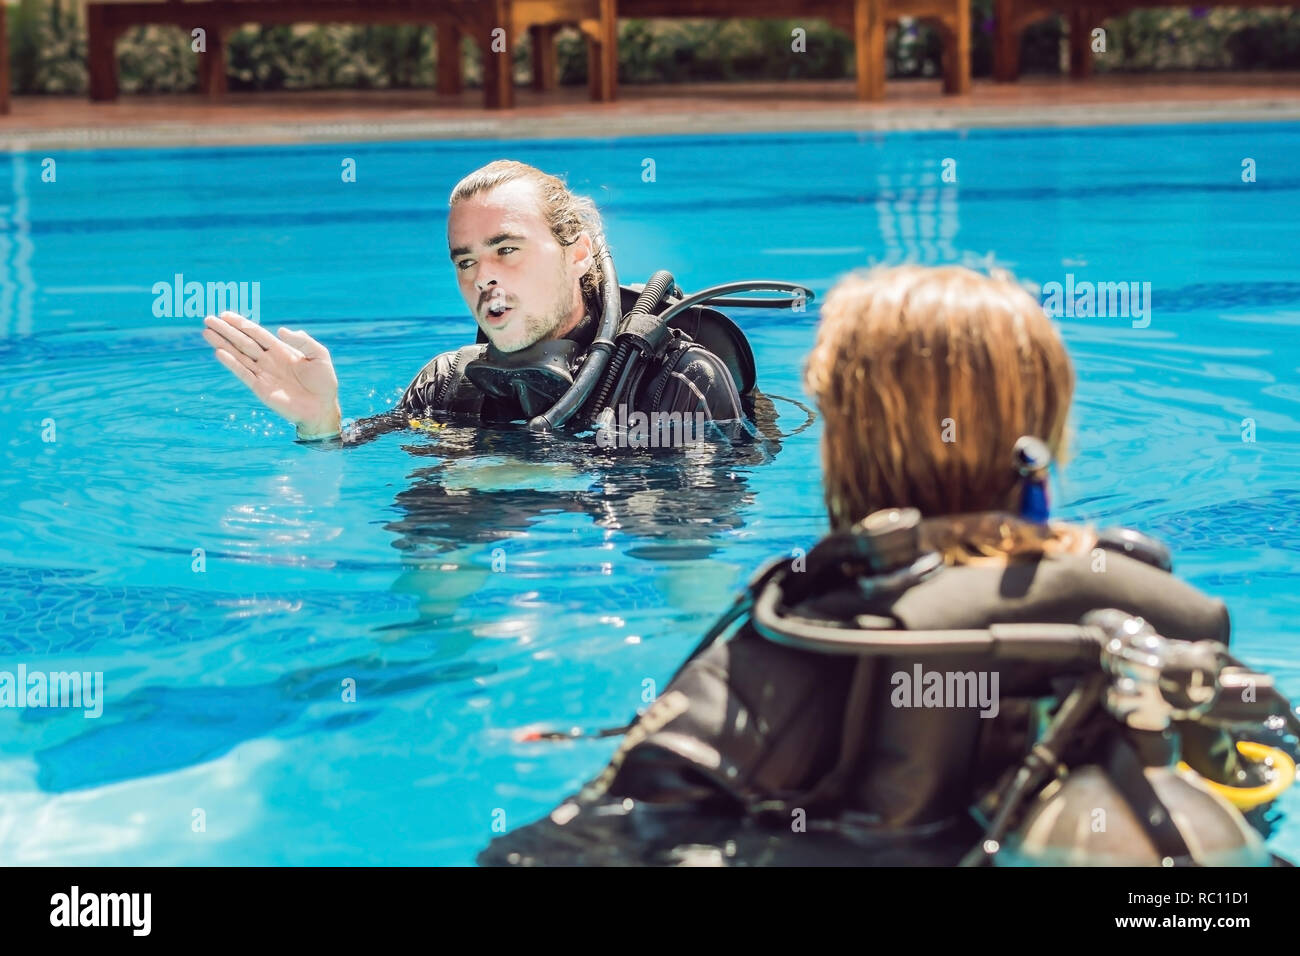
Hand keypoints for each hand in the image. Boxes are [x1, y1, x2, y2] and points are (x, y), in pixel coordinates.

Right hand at [202, 311, 340, 437]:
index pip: (257, 334)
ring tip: (207, 332)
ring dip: (223, 344)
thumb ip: (302, 341)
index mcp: (281, 350)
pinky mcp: (260, 388)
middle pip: (243, 341)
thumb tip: (280, 330)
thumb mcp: (319, 355)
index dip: (241, 324)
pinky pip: (243, 373)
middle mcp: (268, 360)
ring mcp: (263, 374)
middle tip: (208, 319)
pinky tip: (220, 352)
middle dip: (226, 330)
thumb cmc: (324, 382)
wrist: (322, 408)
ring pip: (239, 355)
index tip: (225, 314)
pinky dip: (232, 363)